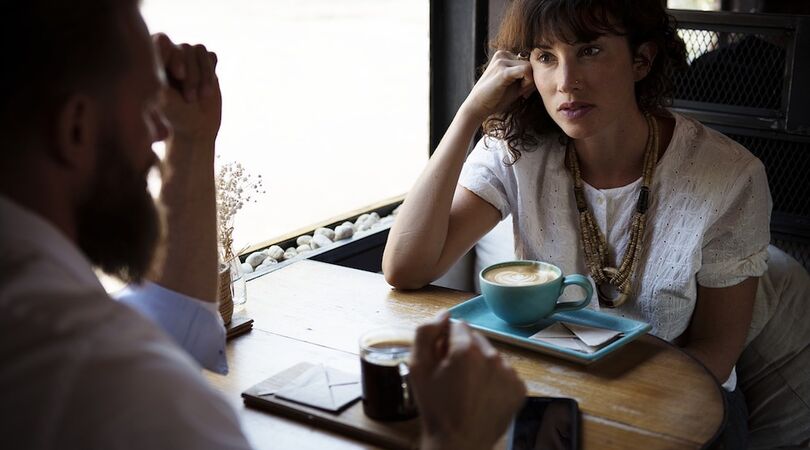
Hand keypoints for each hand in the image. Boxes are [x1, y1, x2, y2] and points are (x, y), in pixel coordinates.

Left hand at [153, 33, 221, 144]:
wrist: (194, 128)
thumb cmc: (173, 115)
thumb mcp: (163, 95)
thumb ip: (160, 69)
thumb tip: (162, 43)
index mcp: (152, 59)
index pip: (162, 41)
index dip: (173, 55)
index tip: (179, 75)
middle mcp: (169, 54)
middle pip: (183, 48)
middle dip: (191, 74)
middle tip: (189, 97)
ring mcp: (188, 58)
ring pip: (199, 50)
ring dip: (202, 76)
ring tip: (198, 97)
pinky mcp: (205, 64)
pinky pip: (211, 56)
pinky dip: (210, 74)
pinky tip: (206, 91)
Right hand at [411, 312, 526, 449]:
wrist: (459, 443)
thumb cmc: (435, 407)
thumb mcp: (417, 367)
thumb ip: (426, 332)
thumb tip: (444, 314)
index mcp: (466, 349)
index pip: (458, 326)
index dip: (446, 341)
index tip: (442, 359)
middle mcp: (492, 356)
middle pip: (476, 339)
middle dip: (465, 351)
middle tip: (454, 376)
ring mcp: (509, 373)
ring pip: (492, 356)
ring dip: (481, 365)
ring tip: (469, 388)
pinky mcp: (520, 388)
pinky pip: (505, 373)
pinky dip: (495, 379)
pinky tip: (483, 395)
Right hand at [460, 50, 534, 122]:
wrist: (478, 107)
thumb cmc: (496, 97)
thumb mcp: (514, 84)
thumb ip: (527, 76)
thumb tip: (544, 70)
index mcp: (503, 55)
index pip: (527, 61)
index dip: (529, 76)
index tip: (523, 89)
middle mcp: (502, 54)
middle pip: (530, 63)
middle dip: (529, 79)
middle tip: (521, 92)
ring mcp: (501, 61)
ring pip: (530, 67)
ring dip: (528, 82)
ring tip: (517, 92)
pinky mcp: (503, 71)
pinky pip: (526, 71)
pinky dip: (527, 82)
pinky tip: (520, 92)